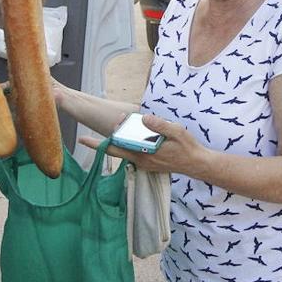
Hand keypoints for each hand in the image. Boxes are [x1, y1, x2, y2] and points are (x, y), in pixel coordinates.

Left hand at [80, 113, 201, 175]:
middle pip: (118, 148)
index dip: (99, 143)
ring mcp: (145, 163)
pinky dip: (132, 142)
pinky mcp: (149, 163)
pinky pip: (134, 152)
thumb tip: (143, 118)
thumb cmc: (187, 147)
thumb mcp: (176, 131)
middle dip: (113, 134)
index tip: (83, 139)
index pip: (116, 148)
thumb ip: (159, 125)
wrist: (197, 163)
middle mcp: (141, 160)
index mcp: (144, 153)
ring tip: (127, 122)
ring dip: (124, 137)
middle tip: (119, 120)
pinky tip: (139, 133)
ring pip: (126, 150)